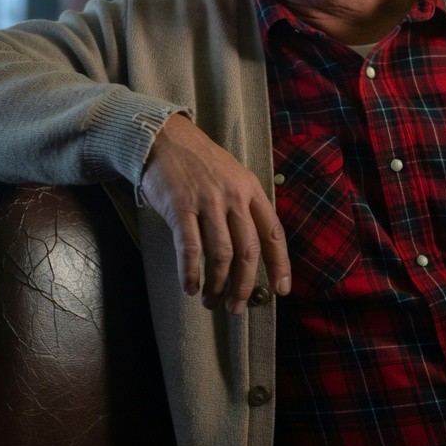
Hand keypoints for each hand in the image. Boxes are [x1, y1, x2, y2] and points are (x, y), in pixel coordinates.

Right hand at [140, 113, 290, 315]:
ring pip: (220, 255)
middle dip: (244, 285)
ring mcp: (207, 202)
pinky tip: (191, 287)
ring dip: (216, 284)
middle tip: (237, 307)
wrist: (164, 138)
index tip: (281, 290)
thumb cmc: (199, 162)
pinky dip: (191, 273)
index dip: (280, 264)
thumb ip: (244, 206)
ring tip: (210, 301)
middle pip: (248, 251)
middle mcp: (233, 197)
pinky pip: (190, 248)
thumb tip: (251, 250)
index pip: (273, 233)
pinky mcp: (180, 207)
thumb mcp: (233, 176)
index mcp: (251, 190)